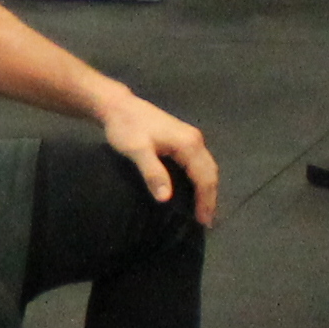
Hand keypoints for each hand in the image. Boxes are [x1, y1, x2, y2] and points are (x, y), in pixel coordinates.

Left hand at [102, 93, 217, 225]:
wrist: (117, 106)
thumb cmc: (125, 128)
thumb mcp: (136, 151)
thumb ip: (152, 173)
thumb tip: (166, 198)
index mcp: (189, 144)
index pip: (205, 177)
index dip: (206, 200)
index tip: (204, 222)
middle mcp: (195, 140)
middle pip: (210, 172)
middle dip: (210, 197)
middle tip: (206, 221)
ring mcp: (190, 138)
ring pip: (206, 167)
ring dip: (207, 188)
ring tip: (202, 210)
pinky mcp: (182, 139)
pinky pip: (198, 163)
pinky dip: (200, 179)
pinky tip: (193, 190)